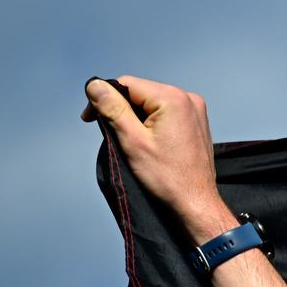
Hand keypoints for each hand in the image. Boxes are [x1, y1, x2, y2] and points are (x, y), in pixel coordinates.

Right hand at [82, 75, 235, 241]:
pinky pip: (165, 112)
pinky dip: (150, 122)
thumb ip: (112, 109)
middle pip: (139, 92)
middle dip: (120, 108)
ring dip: (134, 117)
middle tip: (109, 132)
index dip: (103, 98)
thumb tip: (94, 85)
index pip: (126, 83)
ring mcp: (195, 110)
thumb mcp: (132, 140)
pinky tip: (148, 142)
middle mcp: (188, 99)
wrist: (196, 202)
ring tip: (131, 141)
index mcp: (173, 99)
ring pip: (151, 102)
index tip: (90, 119)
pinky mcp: (196, 122)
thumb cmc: (168, 178)